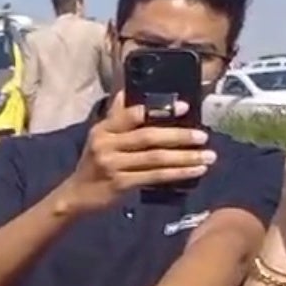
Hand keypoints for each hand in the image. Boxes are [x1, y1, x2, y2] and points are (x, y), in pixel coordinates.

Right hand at [60, 92, 214, 214]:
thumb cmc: (94, 163)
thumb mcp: (99, 137)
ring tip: (208, 156)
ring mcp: (112, 165)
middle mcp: (106, 145)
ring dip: (185, 157)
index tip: (184, 107)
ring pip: (155, 158)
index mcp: (103, 129)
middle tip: (203, 136)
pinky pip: (155, 176)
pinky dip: (178, 173)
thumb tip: (126, 91)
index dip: (160, 110)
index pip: (133, 115)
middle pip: (148, 137)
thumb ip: (115, 116)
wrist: (77, 195)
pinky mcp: (120, 184)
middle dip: (179, 136)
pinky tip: (195, 171)